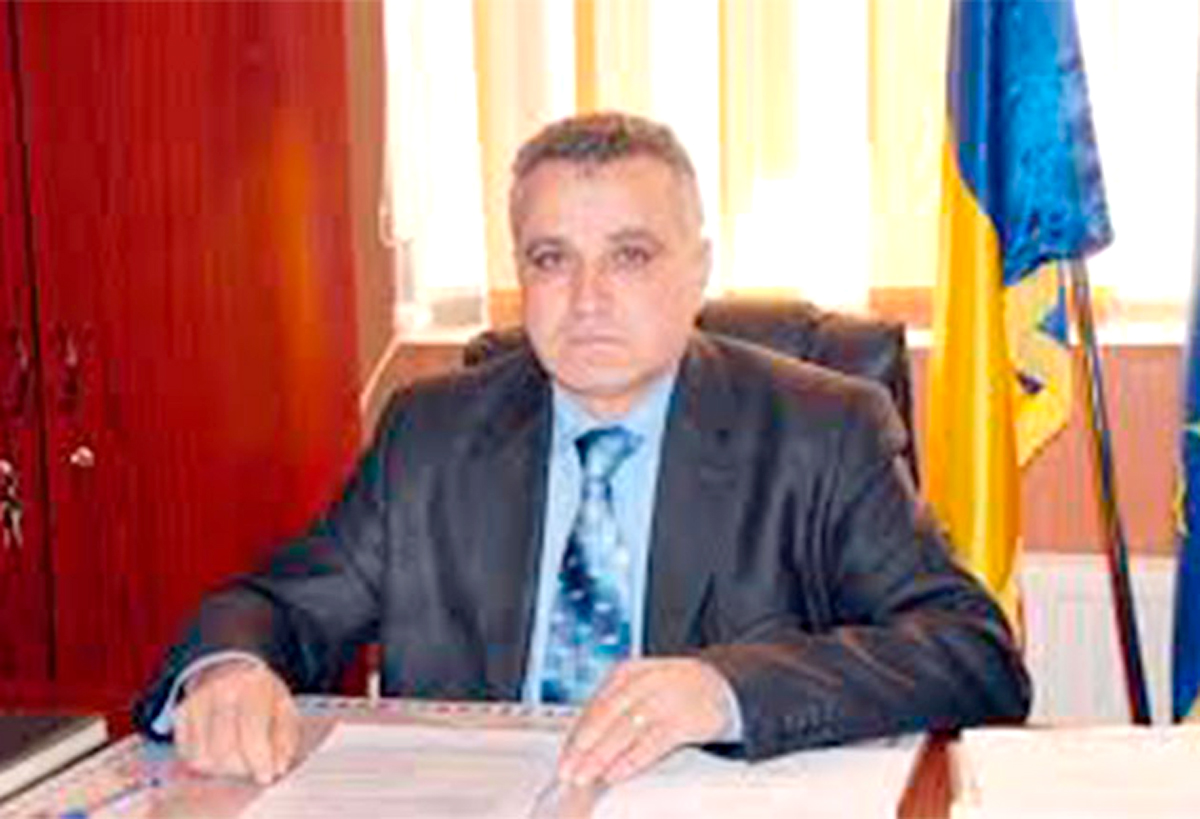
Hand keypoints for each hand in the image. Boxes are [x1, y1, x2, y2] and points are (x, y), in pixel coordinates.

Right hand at [173, 659, 298, 784]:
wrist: (229, 668)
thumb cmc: (261, 693)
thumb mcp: (283, 707)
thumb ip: (285, 738)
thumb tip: (278, 767)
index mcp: (253, 686)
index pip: (252, 732)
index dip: (259, 760)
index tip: (266, 776)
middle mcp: (221, 691)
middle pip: (224, 750)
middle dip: (241, 768)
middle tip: (251, 768)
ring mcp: (196, 702)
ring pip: (202, 757)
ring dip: (221, 769)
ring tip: (236, 759)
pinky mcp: (179, 714)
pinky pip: (186, 754)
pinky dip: (203, 762)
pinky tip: (217, 753)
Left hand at [557, 658, 734, 786]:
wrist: (723, 685)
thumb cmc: (676, 691)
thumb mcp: (642, 689)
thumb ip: (615, 710)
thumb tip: (583, 744)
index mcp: (627, 672)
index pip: (593, 706)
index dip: (576, 735)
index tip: (564, 757)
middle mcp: (643, 682)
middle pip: (605, 717)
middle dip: (583, 748)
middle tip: (568, 770)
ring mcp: (664, 699)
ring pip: (624, 730)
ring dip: (600, 756)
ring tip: (585, 775)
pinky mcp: (684, 719)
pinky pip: (652, 742)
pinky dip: (631, 759)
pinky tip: (616, 772)